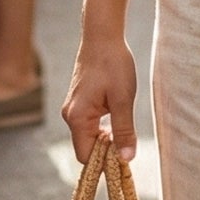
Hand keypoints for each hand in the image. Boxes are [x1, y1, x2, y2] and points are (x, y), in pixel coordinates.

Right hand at [63, 30, 138, 161]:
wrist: (102, 36)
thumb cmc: (113, 64)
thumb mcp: (123, 99)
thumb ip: (124, 130)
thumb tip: (126, 159)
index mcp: (77, 118)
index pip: (86, 156)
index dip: (104, 163)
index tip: (124, 160)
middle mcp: (70, 115)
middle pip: (86, 148)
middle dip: (106, 151)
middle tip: (129, 144)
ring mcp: (73, 108)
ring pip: (89, 136)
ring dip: (107, 138)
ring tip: (125, 127)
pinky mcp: (79, 102)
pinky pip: (89, 124)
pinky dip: (103, 127)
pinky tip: (118, 116)